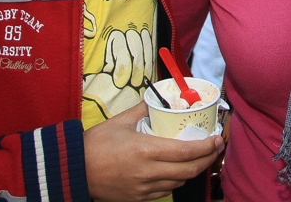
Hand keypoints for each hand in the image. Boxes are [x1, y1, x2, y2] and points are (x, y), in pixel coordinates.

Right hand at [84, 101, 222, 201]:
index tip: (217, 139)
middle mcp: (148, 172)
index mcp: (146, 150)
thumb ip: (144, 109)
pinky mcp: (137, 198)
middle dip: (207, 159)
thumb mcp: (121, 121)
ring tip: (199, 157)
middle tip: (215, 147)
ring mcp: (143, 188)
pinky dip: (176, 180)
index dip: (206, 147)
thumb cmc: (96, 144)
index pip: (186, 152)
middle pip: (188, 170)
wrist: (74, 170)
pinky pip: (165, 191)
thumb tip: (159, 98)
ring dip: (193, 170)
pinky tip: (178, 170)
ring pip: (179, 182)